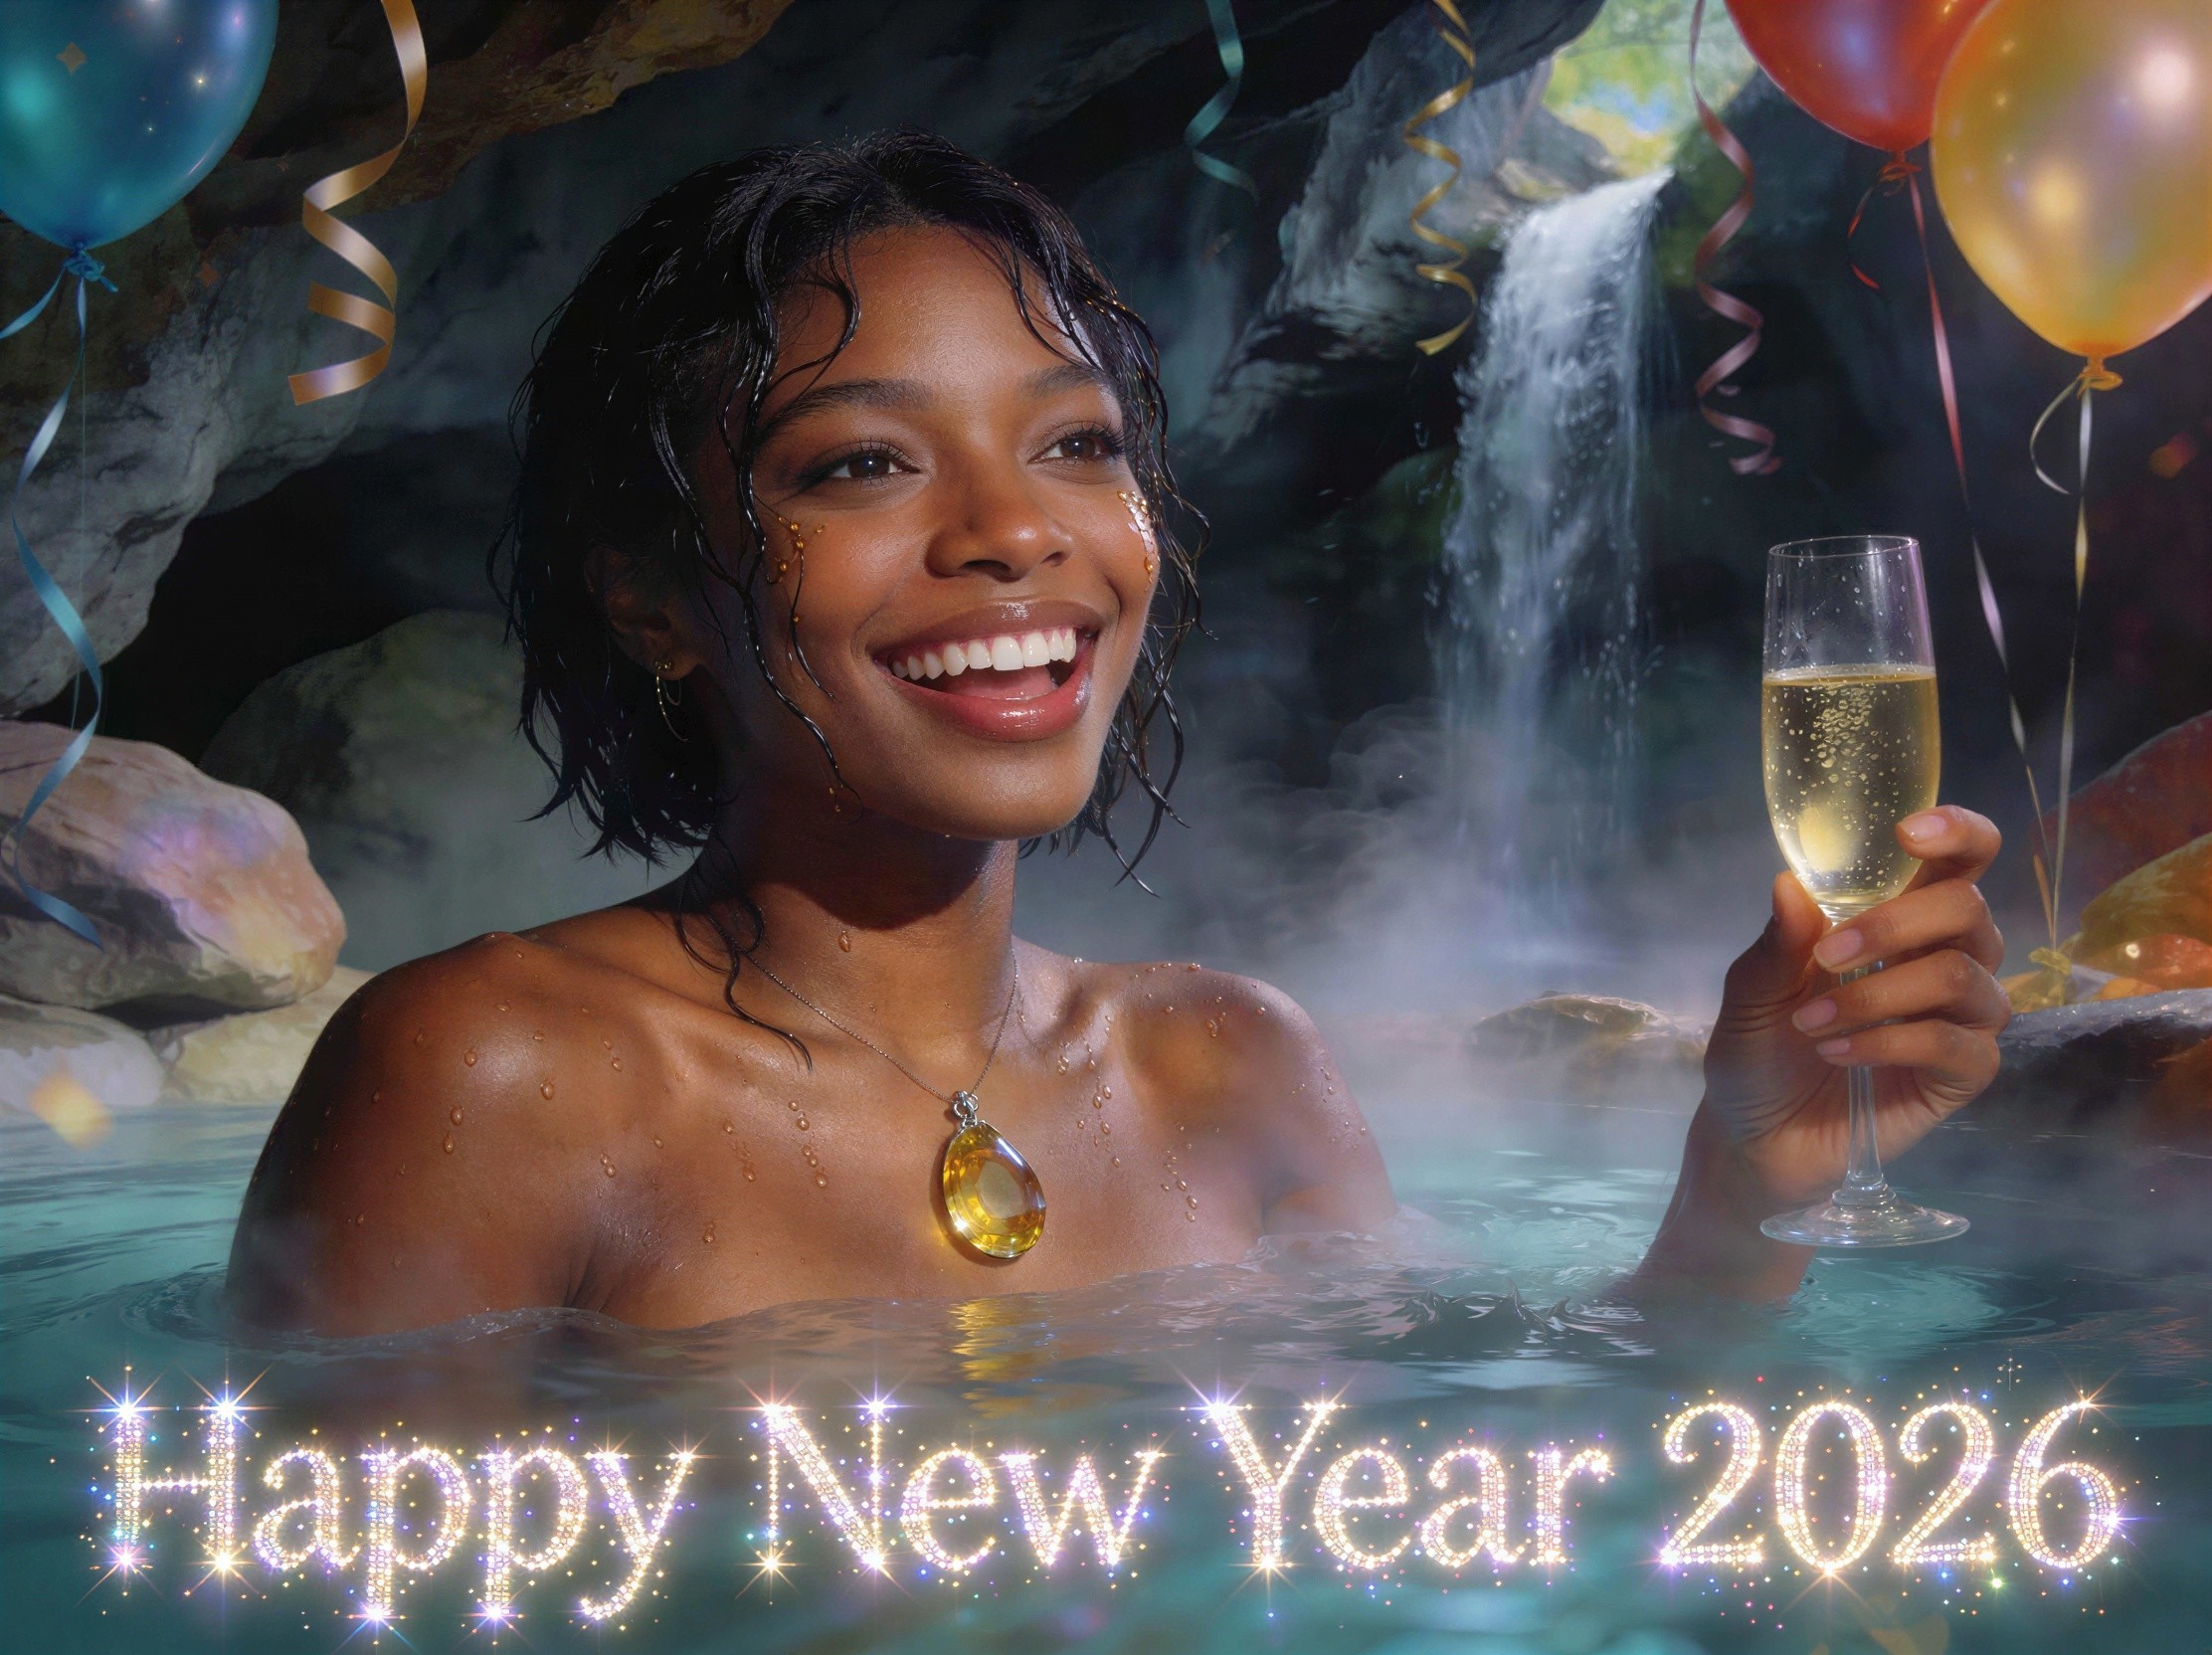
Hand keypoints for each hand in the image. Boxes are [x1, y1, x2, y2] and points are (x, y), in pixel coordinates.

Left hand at [1637, 807, 2007, 1298]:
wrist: (1754, 1138)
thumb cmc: (1757, 1052)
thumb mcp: (1748, 994)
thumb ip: (1775, 943)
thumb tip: (1790, 884)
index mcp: (1899, 920)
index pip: (1962, 860)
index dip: (1957, 834)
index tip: (1909, 832)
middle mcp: (1944, 959)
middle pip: (1968, 910)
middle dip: (1894, 924)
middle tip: (1826, 957)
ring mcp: (1961, 1018)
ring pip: (1964, 976)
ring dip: (1879, 994)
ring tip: (1813, 1025)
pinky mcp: (1962, 1075)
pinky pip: (1959, 1044)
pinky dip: (1892, 1042)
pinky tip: (1839, 1055)